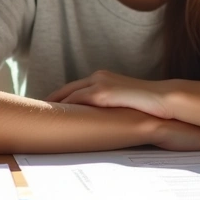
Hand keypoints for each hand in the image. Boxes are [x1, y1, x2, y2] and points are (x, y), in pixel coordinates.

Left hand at [46, 71, 176, 119]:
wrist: (164, 99)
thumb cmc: (149, 105)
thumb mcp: (125, 104)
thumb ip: (111, 107)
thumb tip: (103, 122)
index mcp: (103, 78)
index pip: (75, 88)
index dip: (59, 98)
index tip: (47, 108)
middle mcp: (98, 77)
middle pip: (65, 89)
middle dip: (50, 101)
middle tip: (34, 113)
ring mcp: (99, 84)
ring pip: (67, 94)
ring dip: (52, 105)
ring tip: (38, 117)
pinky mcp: (101, 93)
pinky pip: (75, 100)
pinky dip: (62, 108)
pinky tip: (54, 118)